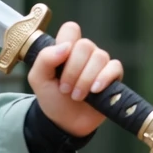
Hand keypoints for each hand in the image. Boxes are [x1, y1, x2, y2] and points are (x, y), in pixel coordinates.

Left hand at [26, 19, 123, 136]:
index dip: (66, 42)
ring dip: (85, 79)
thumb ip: (44, 59)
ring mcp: (100, 63)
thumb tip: (66, 47)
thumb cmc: (52, 98)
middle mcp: (84, 52)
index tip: (57, 64)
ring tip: (76, 96)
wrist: (65, 122)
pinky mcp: (113, 75)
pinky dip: (103, 79)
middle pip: (85, 45)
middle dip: (72, 70)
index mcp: (66, 48)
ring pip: (99, 57)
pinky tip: (94, 91)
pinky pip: (114, 67)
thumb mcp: (38, 79)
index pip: (71, 29)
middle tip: (64, 89)